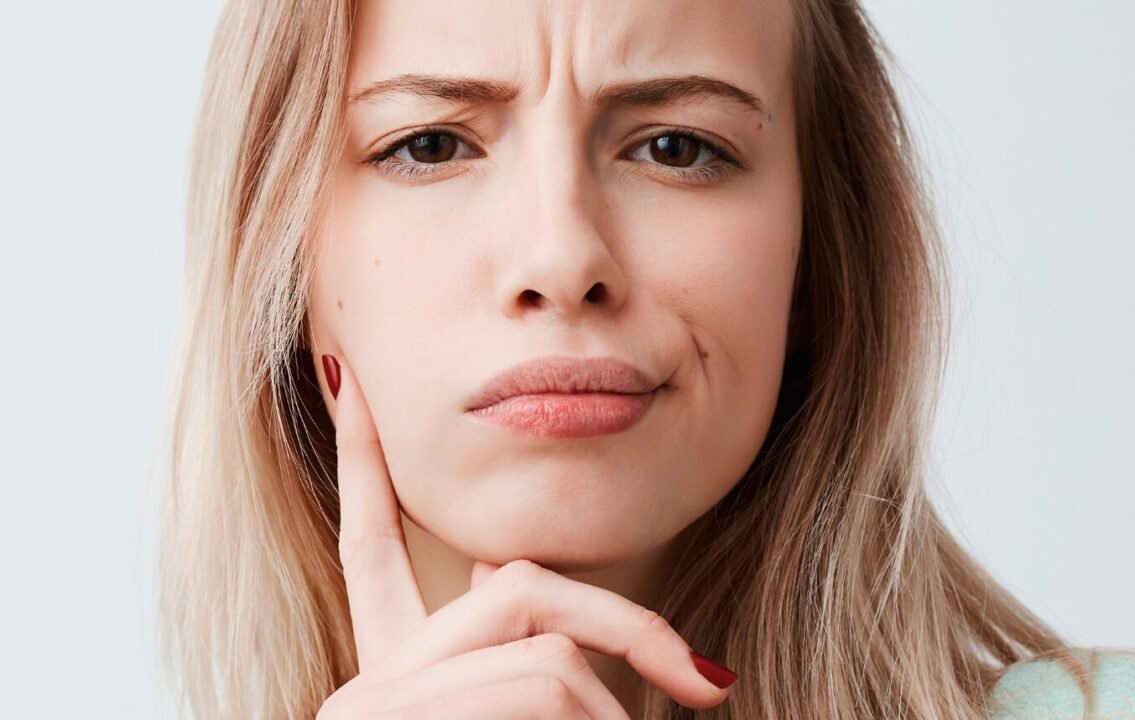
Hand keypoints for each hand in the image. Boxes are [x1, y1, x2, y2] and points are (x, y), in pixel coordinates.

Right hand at [315, 355, 735, 718]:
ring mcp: (381, 704)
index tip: (346, 375)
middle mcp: (370, 683)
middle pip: (512, 583)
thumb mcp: (507, 713)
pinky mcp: (401, 716)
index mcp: (389, 670)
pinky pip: (551, 673)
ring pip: (547, 635)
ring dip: (614, 705)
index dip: (361, 459)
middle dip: (621, 620)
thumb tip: (547, 617)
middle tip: (703, 682)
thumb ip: (510, 648)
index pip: (369, 542)